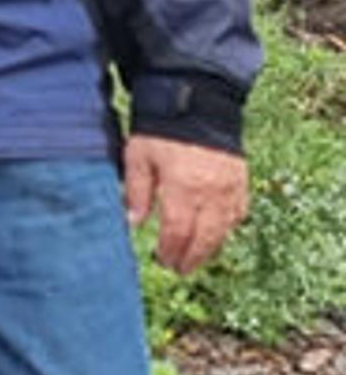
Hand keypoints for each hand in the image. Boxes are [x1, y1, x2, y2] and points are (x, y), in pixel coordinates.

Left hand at [124, 134, 248, 273]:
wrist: (197, 105)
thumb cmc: (161, 131)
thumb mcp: (137, 157)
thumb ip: (136, 191)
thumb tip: (132, 223)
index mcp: (182, 186)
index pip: (178, 231)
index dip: (171, 250)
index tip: (162, 260)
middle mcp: (211, 192)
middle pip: (205, 237)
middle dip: (191, 257)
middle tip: (179, 269)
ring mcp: (230, 188)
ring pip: (224, 230)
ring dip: (209, 248)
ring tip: (194, 259)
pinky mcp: (242, 182)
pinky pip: (238, 214)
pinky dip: (227, 228)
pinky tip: (215, 235)